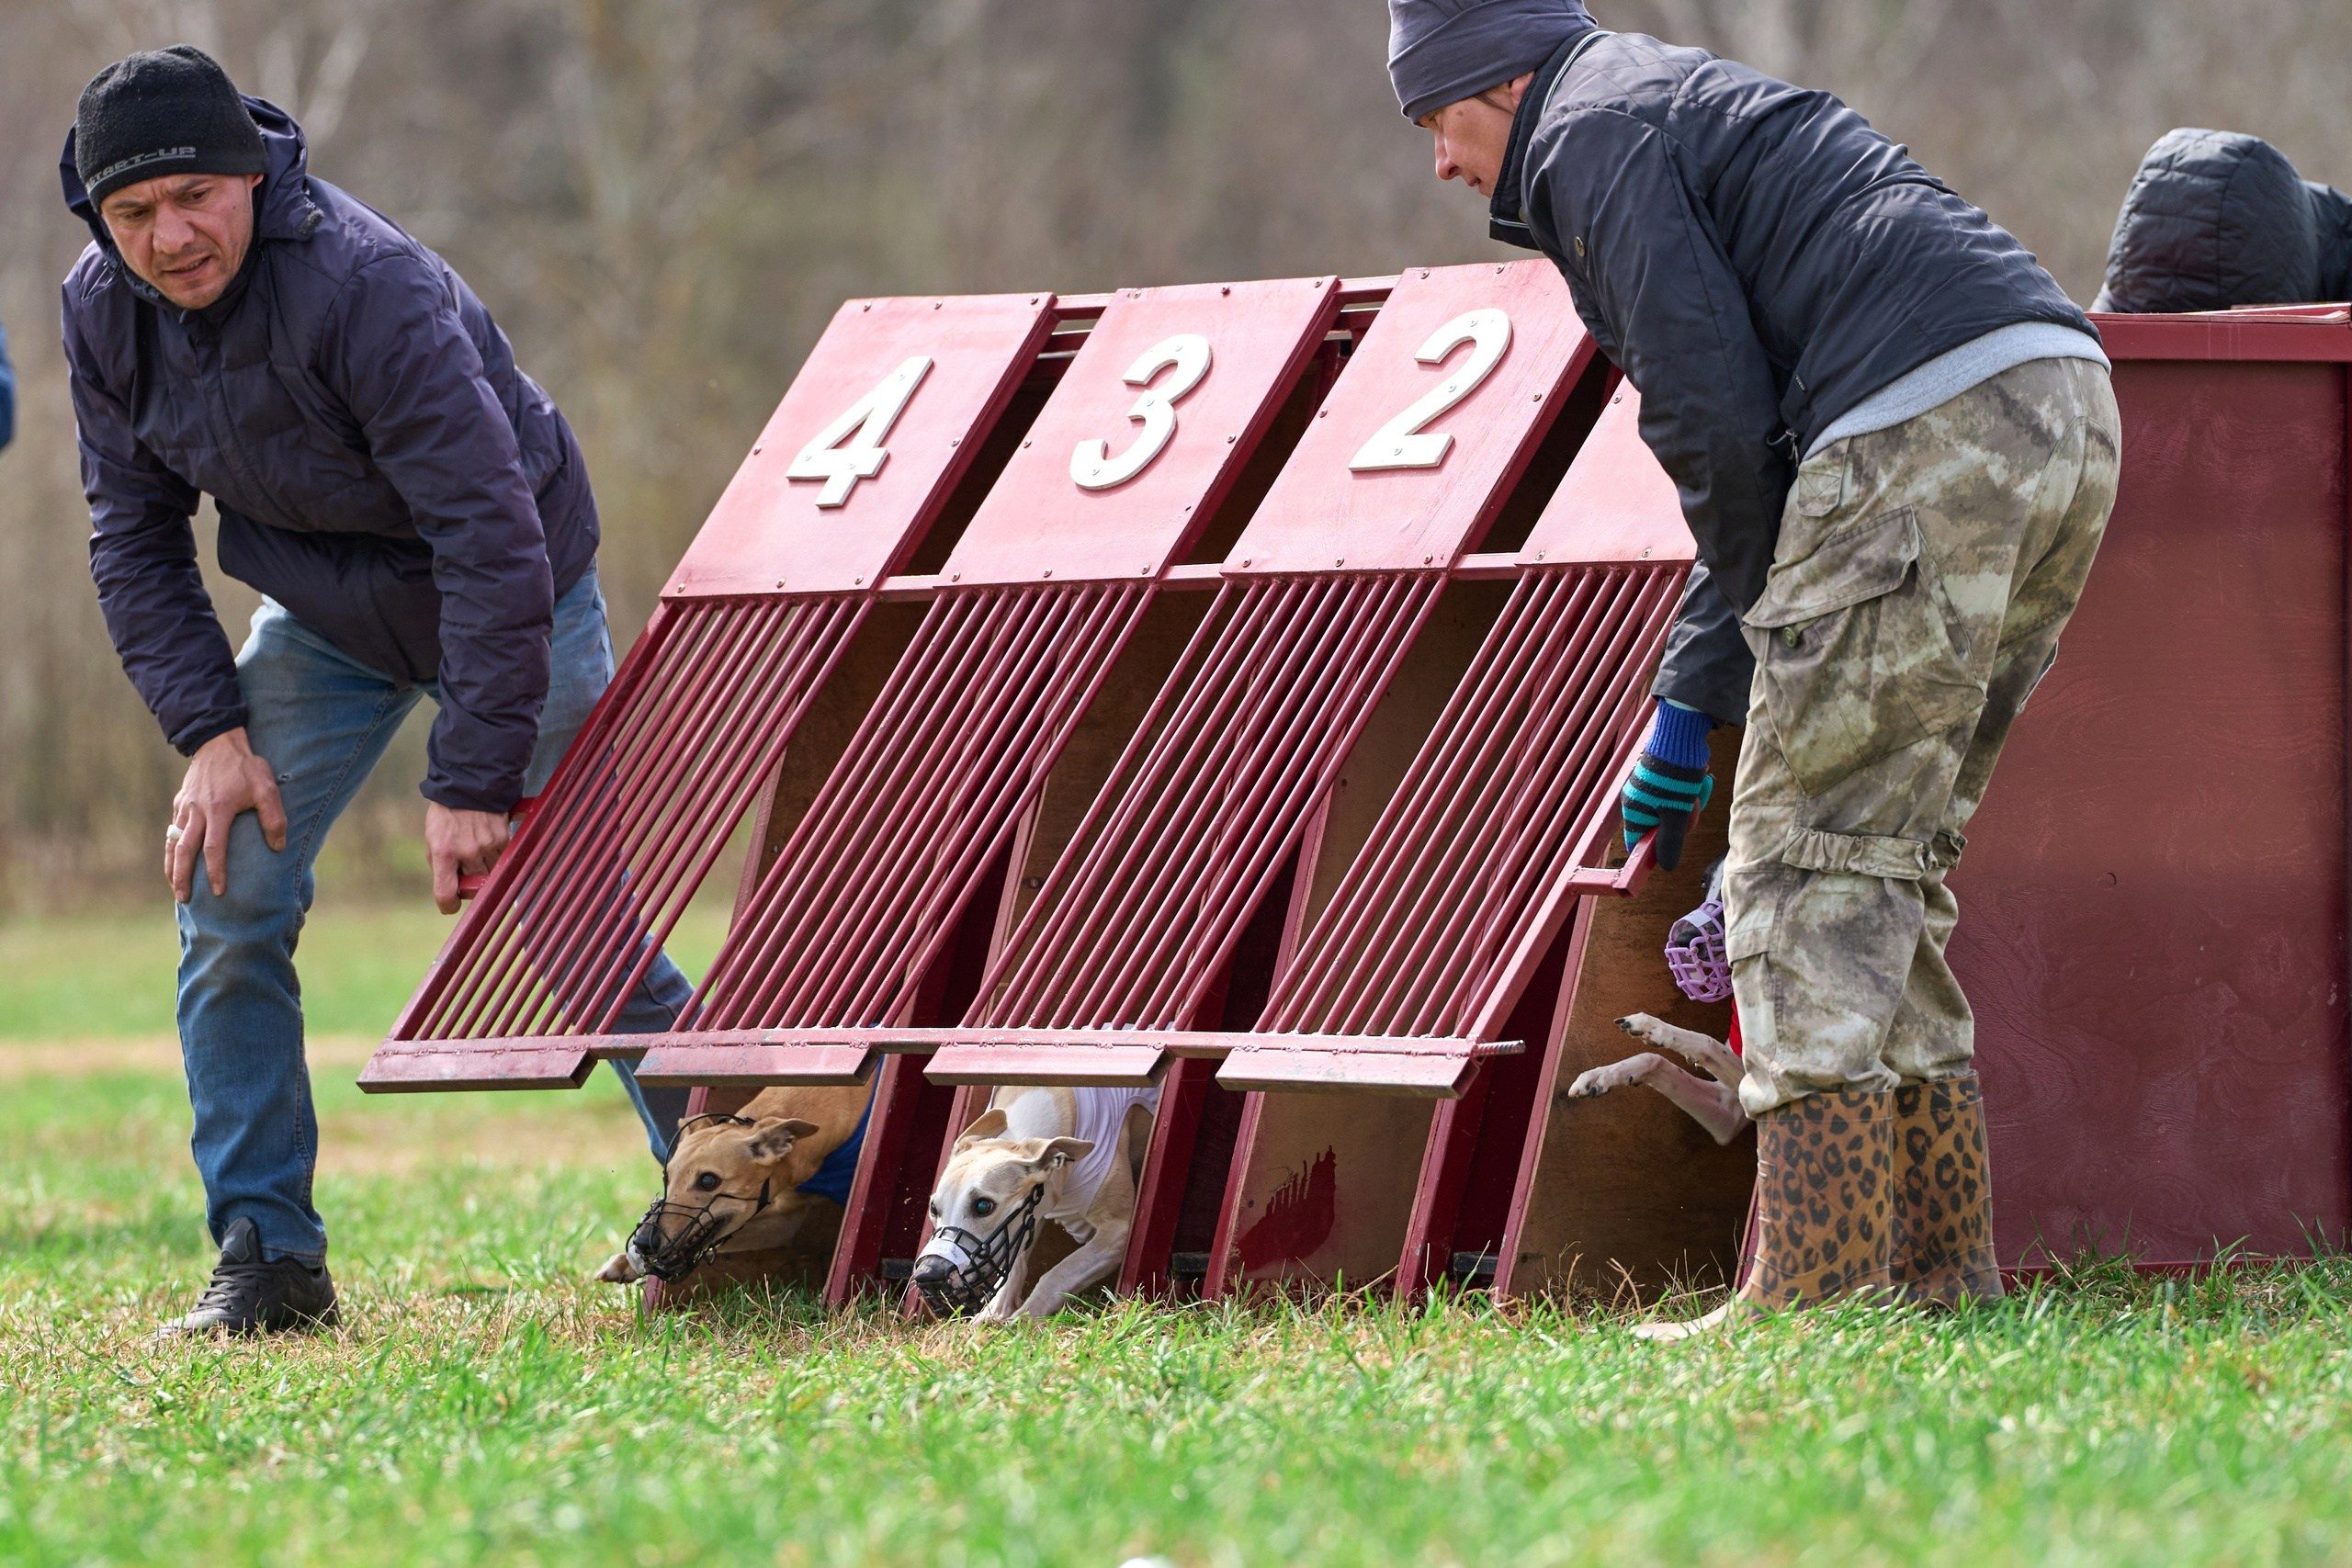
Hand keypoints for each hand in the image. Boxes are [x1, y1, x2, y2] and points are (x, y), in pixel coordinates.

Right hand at [168, 728, 287, 901]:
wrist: (218, 742)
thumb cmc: (246, 768)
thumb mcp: (267, 788)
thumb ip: (274, 818)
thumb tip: (278, 847)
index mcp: (217, 810)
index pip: (214, 848)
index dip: (215, 871)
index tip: (218, 891)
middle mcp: (196, 812)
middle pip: (184, 851)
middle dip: (182, 877)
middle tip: (184, 898)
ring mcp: (184, 807)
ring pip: (172, 842)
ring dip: (171, 866)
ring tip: (174, 886)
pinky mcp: (179, 803)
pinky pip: (172, 830)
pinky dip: (170, 848)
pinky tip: (174, 861)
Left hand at [426, 802, 511, 914]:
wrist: (469, 785)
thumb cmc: (447, 814)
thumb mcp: (433, 839)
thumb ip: (440, 864)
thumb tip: (451, 888)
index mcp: (444, 852)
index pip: (446, 893)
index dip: (448, 905)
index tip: (451, 905)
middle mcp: (467, 851)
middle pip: (474, 887)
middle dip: (470, 884)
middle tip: (466, 873)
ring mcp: (488, 845)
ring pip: (491, 875)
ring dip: (485, 871)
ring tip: (477, 853)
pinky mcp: (504, 839)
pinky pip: (503, 860)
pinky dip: (497, 858)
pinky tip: (488, 843)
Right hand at [1620, 751, 1713, 871]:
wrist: (1682, 737)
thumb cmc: (1675, 776)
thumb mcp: (1676, 814)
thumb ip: (1670, 842)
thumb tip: (1667, 867)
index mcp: (1634, 809)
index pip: (1637, 841)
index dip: (1654, 849)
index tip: (1672, 848)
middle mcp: (1639, 799)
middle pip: (1661, 827)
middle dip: (1682, 820)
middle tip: (1691, 806)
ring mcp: (1652, 788)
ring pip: (1675, 810)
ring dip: (1691, 804)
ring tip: (1697, 788)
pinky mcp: (1665, 778)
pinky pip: (1680, 795)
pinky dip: (1691, 791)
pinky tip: (1698, 780)